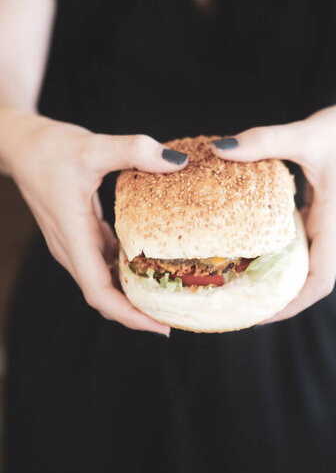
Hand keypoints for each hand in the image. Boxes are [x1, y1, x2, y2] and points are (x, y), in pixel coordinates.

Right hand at [6, 113, 187, 334]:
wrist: (21, 146)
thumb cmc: (50, 148)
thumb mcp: (93, 146)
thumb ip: (135, 150)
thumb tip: (177, 161)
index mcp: (73, 236)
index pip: (98, 291)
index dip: (128, 315)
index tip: (159, 326)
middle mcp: (71, 248)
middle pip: (103, 296)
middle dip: (136, 313)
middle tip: (175, 316)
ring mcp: (74, 245)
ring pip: (103, 283)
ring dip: (131, 296)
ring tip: (168, 298)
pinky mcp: (79, 236)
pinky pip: (103, 264)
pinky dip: (125, 272)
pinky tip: (149, 266)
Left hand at [211, 91, 335, 320]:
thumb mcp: (306, 134)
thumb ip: (264, 141)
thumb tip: (219, 150)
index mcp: (335, 226)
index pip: (318, 282)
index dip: (290, 305)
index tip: (258, 315)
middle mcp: (333, 233)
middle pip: (307, 282)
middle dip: (276, 299)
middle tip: (235, 303)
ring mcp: (328, 226)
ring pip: (303, 266)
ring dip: (276, 279)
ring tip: (237, 283)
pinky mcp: (321, 215)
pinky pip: (300, 245)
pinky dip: (278, 254)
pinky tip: (251, 248)